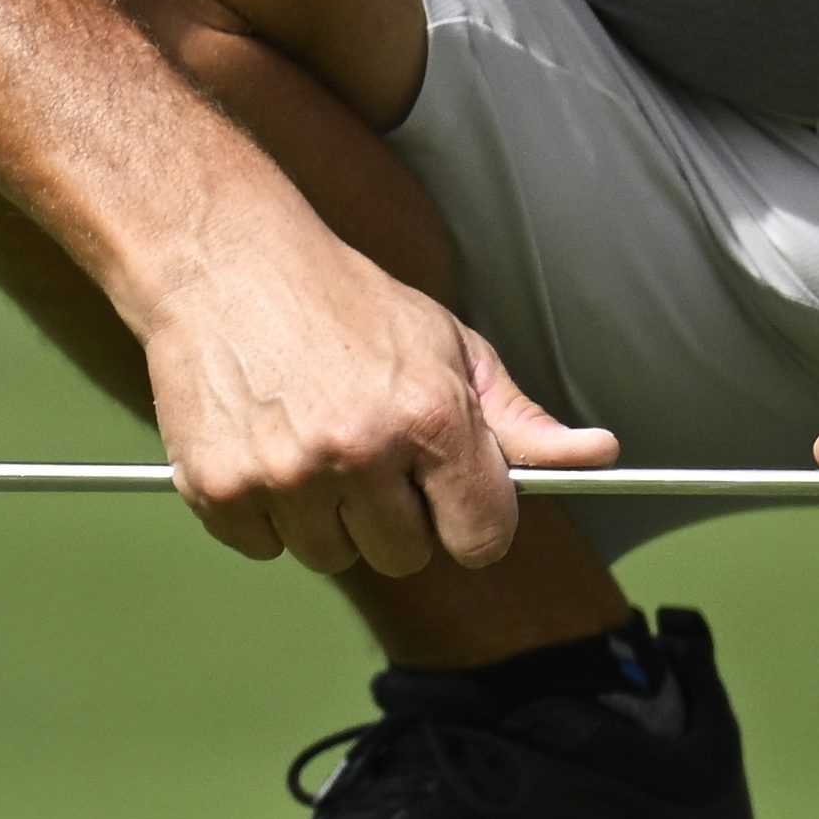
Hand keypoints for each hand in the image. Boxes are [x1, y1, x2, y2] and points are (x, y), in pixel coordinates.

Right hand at [132, 192, 615, 576]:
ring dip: (327, 516)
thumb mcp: (448, 347)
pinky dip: (265, 513)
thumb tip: (599, 456)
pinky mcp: (219, 491)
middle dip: (394, 515)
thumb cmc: (346, 302)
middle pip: (405, 557)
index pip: (482, 538)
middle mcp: (361, 452)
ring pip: (331, 556)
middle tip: (368, 448)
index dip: (472, 521)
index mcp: (431, 417)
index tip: (454, 499)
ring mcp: (287, 476)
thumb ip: (519, 420)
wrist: (225, 261)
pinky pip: (264, 548)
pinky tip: (265, 444)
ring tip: (311, 438)